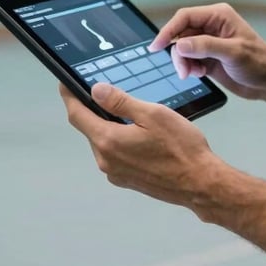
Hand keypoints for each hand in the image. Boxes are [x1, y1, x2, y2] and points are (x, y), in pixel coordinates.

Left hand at [60, 83, 218, 204]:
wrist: (200, 182)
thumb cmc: (181, 148)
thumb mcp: (152, 114)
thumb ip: (121, 102)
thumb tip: (96, 90)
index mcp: (108, 141)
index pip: (77, 115)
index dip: (69, 96)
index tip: (65, 83)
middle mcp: (106, 160)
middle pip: (90, 128)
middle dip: (93, 109)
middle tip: (104, 91)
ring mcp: (116, 172)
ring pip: (103, 141)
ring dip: (109, 125)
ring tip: (130, 112)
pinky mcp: (127, 179)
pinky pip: (115, 154)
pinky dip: (119, 139)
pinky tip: (140, 133)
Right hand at [150, 3, 265, 100]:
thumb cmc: (259, 62)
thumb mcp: (233, 53)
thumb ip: (205, 47)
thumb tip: (180, 45)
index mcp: (218, 16)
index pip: (185, 17)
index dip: (169, 30)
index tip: (157, 46)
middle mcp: (212, 26)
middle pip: (181, 34)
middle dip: (178, 52)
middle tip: (183, 70)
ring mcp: (209, 42)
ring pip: (183, 48)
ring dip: (183, 62)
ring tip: (193, 74)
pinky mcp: (208, 57)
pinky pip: (189, 59)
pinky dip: (189, 68)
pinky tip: (200, 74)